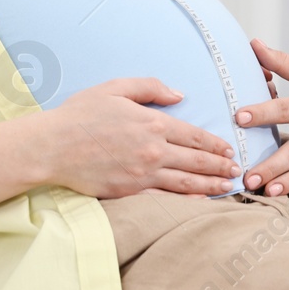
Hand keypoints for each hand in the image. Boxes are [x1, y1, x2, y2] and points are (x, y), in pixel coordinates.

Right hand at [34, 77, 240, 198]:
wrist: (51, 146)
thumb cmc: (80, 114)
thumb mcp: (115, 88)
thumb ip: (150, 87)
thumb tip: (179, 94)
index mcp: (152, 123)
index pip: (193, 135)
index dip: (214, 143)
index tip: (229, 149)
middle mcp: (152, 150)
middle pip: (196, 160)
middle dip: (220, 166)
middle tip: (237, 170)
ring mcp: (142, 174)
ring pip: (186, 182)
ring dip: (210, 185)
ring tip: (228, 187)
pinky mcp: (130, 191)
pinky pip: (165, 197)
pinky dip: (186, 200)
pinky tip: (200, 201)